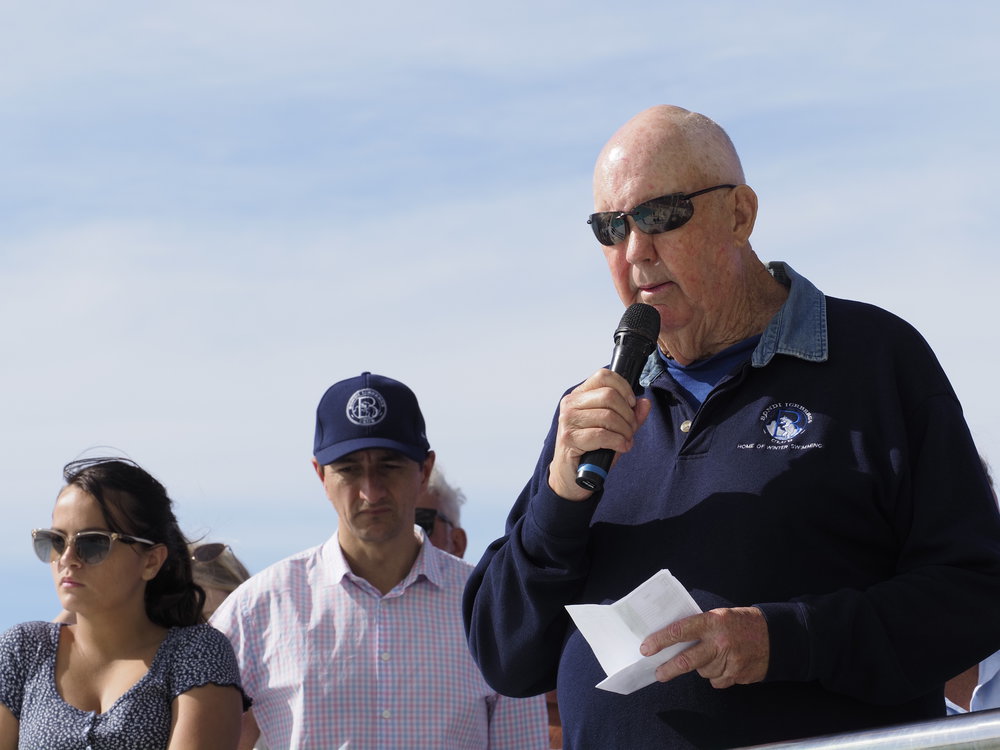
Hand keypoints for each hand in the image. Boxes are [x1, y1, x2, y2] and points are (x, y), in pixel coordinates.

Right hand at [547, 368, 650, 500]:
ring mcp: (568, 420)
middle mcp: (570, 404)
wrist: (571, 475)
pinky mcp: (569, 438)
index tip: (631, 404)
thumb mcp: (615, 429)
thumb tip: (645, 403)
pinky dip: (618, 442)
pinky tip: (621, 447)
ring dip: (624, 430)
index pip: (603, 376)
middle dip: (627, 414)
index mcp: (580, 395)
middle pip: (609, 395)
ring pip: (608, 415)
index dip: (624, 388)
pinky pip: (602, 435)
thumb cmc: (592, 449)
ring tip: (626, 440)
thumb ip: (631, 415)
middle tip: (630, 428)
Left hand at [641, 607, 769, 688]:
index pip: (680, 631)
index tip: (647, 648)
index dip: (660, 641)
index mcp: (712, 622)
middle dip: (669, 669)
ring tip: (714, 655)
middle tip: (658, 673)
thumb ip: (699, 626)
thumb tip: (672, 640)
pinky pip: (717, 681)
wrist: (774, 636)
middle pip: (686, 660)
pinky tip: (726, 664)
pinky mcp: (738, 675)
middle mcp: (719, 642)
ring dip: (703, 666)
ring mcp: (730, 661)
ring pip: (703, 671)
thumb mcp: (719, 616)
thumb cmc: (740, 623)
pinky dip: (717, 675)